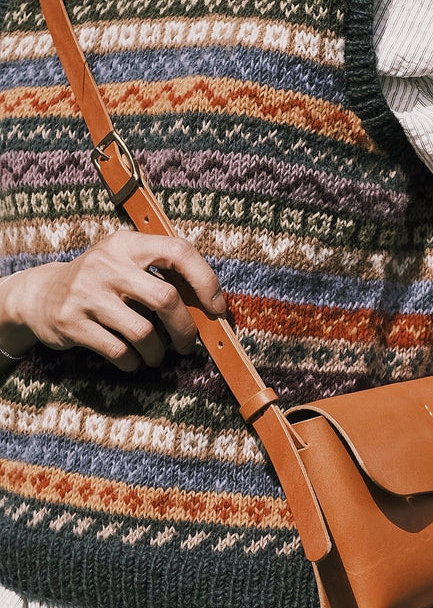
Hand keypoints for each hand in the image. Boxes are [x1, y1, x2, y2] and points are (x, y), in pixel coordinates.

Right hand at [0, 231, 226, 370]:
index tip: (217, 308)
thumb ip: (162, 277)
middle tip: (188, 345)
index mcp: (127, 244)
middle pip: (166, 299)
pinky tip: (132, 361)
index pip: (179, 251)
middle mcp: (107, 264)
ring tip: (156, 355)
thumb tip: (212, 309)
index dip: (206, 281)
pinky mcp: (73, 322)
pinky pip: (119, 352)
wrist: (40, 296)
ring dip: (157, 352)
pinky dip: (133, 363)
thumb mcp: (126, 265)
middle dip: (185, 329)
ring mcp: (87, 293)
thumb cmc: (102, 284)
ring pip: (143, 332)